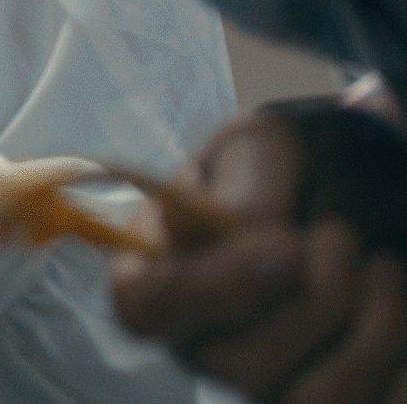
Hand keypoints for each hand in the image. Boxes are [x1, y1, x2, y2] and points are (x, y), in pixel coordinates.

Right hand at [112, 100, 406, 402]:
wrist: (365, 184)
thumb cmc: (302, 163)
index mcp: (159, 272)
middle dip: (312, 299)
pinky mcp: (332, 391)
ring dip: (369, 323)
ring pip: (313, 397)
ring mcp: (272, 380)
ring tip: (378, 263)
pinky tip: (394, 294)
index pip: (143, 309)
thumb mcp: (268, 146)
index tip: (283, 248)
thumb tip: (215, 226)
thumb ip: (243, 181)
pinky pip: (378, 400)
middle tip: (340, 233)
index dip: (203, 291)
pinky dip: (399, 347)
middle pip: (238, 369)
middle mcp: (205, 341)